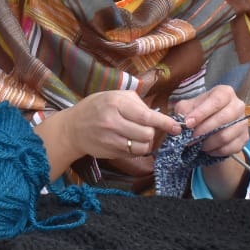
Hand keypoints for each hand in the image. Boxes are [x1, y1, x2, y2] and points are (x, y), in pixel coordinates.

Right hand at [36, 90, 179, 177]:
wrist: (72, 129)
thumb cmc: (96, 108)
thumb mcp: (113, 95)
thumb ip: (136, 102)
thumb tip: (157, 115)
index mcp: (115, 103)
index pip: (146, 116)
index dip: (164, 123)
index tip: (177, 127)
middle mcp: (113, 121)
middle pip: (147, 134)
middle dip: (152, 133)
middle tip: (147, 128)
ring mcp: (110, 139)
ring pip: (142, 147)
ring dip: (146, 142)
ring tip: (138, 135)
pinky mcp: (110, 152)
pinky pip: (133, 154)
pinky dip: (136, 149)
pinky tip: (128, 141)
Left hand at [174, 85, 249, 159]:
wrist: (210, 125)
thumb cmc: (198, 112)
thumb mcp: (188, 107)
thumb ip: (184, 111)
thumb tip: (183, 123)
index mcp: (225, 93)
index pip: (216, 101)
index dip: (202, 113)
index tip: (188, 123)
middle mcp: (238, 105)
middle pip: (222, 119)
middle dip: (203, 131)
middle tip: (189, 139)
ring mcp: (243, 122)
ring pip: (225, 136)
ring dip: (208, 143)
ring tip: (197, 145)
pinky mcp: (245, 138)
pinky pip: (230, 148)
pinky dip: (216, 151)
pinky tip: (208, 149)